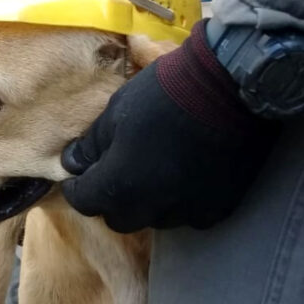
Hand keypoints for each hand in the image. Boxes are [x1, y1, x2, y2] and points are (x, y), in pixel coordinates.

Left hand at [61, 22, 278, 233]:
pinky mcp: (216, 209)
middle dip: (111, 200)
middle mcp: (150, 209)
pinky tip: (186, 178)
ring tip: (155, 173)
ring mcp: (186, 212)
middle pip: (119, 218)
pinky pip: (189, 216)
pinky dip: (181, 202)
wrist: (231, 85)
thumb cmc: (164, 93)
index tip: (78, 176)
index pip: (84, 202)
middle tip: (116, 174)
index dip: (77, 188)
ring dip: (147, 203)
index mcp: (118, 186)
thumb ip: (91, 146)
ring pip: (154, 219)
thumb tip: (72, 164)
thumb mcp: (116, 112)